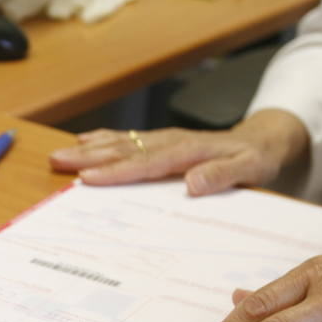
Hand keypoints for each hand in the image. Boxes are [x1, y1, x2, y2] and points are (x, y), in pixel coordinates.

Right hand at [48, 109, 309, 195]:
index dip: (116, 171)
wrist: (264, 141)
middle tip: (57, 161)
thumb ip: (224, 175)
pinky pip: (127, 139)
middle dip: (88, 156)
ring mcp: (163, 139)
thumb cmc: (257, 159)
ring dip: (88, 148)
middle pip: (123, 149)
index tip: (88, 178)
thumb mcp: (252, 169)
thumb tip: (194, 182)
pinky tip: (85, 140)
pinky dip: (103, 139)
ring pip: (120, 142)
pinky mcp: (160, 141)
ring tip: (60, 154)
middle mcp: (170, 141)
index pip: (145, 163)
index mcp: (188, 151)